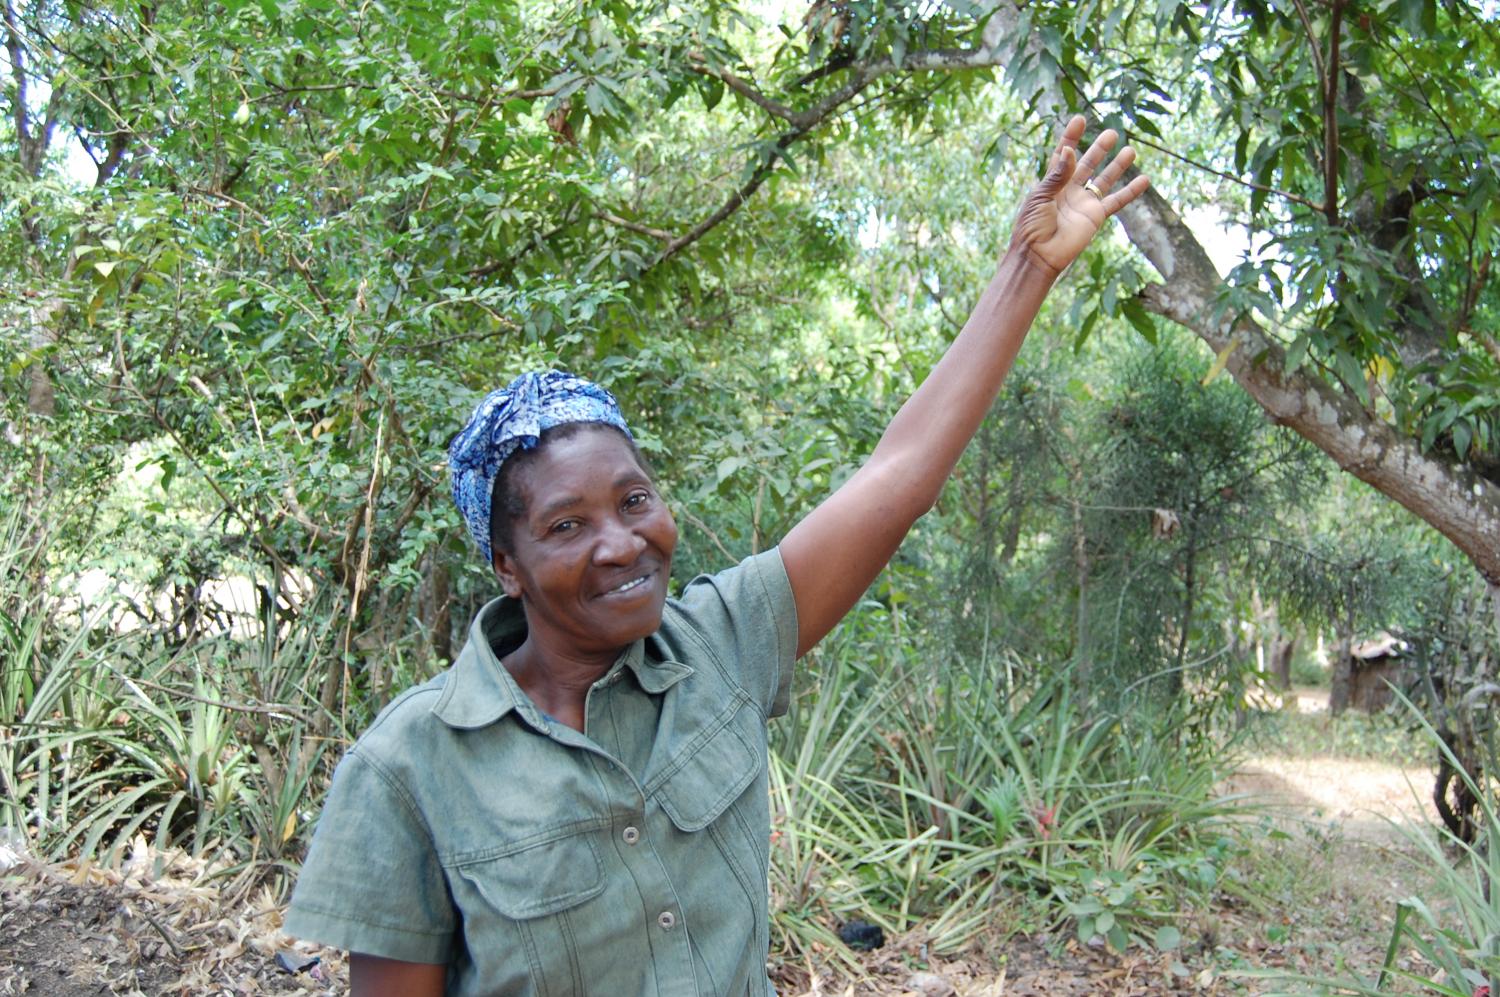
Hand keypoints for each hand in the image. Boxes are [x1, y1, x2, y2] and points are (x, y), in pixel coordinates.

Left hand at [1008, 114, 1149, 273]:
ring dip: (1117, 166)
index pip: (1062, 155)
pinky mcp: (1095, 217)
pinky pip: (1116, 202)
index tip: (1080, 120)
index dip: (1071, 137)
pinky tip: (1144, 179)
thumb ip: (1057, 175)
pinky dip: (1130, 191)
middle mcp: (1069, 191)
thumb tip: (1070, 151)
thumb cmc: (1032, 226)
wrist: (1039, 255)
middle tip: (1112, 133)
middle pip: (1087, 164)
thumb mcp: (1041, 196)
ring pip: (1104, 180)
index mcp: (1051, 183)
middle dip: (1099, 149)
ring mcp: (1083, 203)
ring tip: (1130, 150)